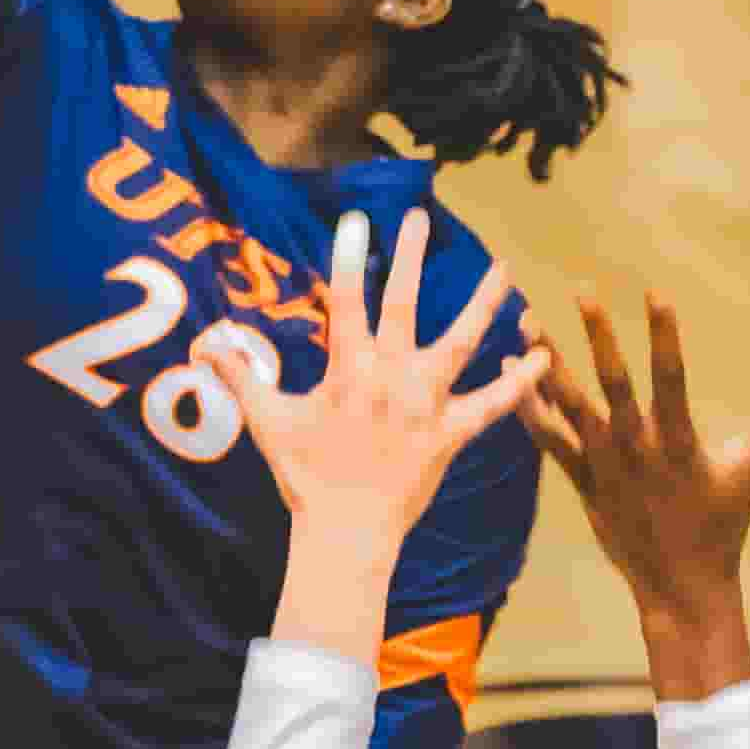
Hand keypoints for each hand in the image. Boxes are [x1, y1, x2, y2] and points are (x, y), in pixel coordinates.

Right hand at [204, 209, 546, 554]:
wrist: (346, 531)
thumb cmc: (305, 477)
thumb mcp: (269, 422)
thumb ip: (242, 377)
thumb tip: (208, 346)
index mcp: (348, 370)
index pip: (345, 302)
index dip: (347, 259)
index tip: (355, 219)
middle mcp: (390, 377)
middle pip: (402, 305)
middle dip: (409, 258)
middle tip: (419, 217)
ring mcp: (425, 404)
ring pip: (461, 342)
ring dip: (483, 304)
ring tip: (504, 269)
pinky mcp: (450, 433)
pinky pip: (492, 404)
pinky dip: (519, 383)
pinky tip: (542, 356)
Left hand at [524, 292, 749, 701]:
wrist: (681, 590)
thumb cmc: (721, 527)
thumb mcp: (749, 469)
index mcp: (679, 443)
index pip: (671, 375)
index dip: (664, 333)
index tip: (655, 290)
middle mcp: (637, 451)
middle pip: (611, 383)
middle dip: (597, 335)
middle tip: (582, 290)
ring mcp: (604, 468)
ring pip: (569, 407)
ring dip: (547, 364)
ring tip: (528, 322)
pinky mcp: (583, 483)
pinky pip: (550, 442)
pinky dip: (531, 408)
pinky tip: (512, 374)